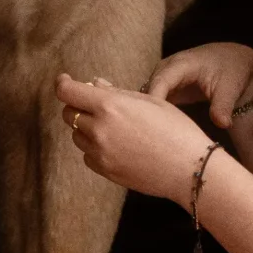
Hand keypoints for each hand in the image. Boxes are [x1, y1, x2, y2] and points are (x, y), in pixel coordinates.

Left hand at [56, 72, 214, 202]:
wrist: (189, 168)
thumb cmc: (176, 130)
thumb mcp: (150, 102)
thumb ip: (118, 92)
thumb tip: (94, 83)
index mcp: (110, 106)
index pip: (68, 92)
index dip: (63, 84)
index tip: (65, 81)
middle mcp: (99, 130)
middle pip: (68, 113)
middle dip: (77, 106)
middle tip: (96, 104)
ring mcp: (100, 153)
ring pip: (77, 136)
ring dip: (87, 128)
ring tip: (115, 127)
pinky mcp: (105, 171)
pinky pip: (88, 155)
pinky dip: (95, 148)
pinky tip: (119, 146)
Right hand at [145, 41, 252, 130]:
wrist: (234, 59)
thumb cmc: (232, 70)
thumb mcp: (231, 87)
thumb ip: (223, 106)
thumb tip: (222, 124)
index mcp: (181, 64)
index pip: (160, 82)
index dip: (153, 101)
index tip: (151, 124)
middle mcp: (166, 68)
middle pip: (148, 90)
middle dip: (146, 113)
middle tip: (149, 138)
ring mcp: (164, 77)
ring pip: (147, 97)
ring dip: (148, 115)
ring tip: (151, 139)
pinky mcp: (166, 87)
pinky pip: (154, 101)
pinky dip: (154, 115)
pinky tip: (157, 134)